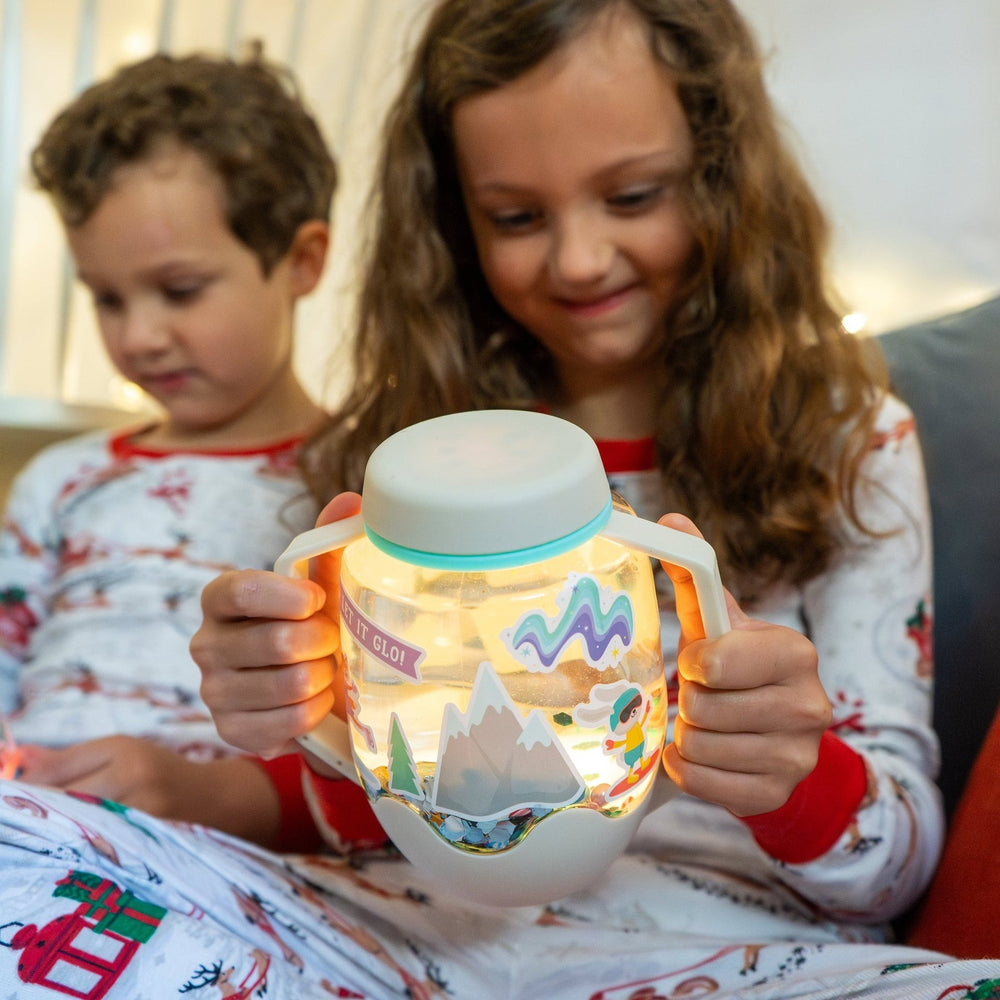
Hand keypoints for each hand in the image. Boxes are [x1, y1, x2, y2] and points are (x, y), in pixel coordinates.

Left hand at [17, 736, 280, 842]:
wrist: (219, 804)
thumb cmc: (164, 774)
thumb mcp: (122, 752)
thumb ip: (68, 760)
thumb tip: (15, 763)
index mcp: (124, 754)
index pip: (52, 776)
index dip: (24, 791)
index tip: (13, 800)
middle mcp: (134, 783)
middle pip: (60, 806)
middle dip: (39, 816)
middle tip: (32, 825)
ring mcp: (142, 819)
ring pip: (75, 831)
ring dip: (59, 835)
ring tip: (58, 837)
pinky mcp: (148, 849)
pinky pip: (98, 852)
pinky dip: (83, 853)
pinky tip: (81, 852)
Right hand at [191, 492, 359, 763]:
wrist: (314, 689)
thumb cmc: (314, 627)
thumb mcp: (322, 587)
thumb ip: (329, 546)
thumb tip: (352, 500)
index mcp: (220, 598)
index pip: (241, 590)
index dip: (287, 596)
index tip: (318, 600)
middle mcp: (205, 644)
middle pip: (277, 642)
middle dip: (321, 642)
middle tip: (332, 641)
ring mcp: (214, 692)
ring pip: (289, 684)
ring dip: (322, 677)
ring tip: (324, 669)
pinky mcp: (230, 732)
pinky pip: (290, 721)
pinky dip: (316, 710)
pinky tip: (315, 700)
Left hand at [657, 513, 831, 816]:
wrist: (779, 735)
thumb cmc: (740, 669)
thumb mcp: (722, 625)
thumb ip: (696, 578)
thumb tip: (670, 520)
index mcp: (795, 653)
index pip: (716, 661)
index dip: (696, 663)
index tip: (703, 664)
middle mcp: (809, 705)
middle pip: (701, 707)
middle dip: (691, 701)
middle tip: (707, 697)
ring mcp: (797, 756)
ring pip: (697, 745)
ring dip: (688, 735)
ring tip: (709, 724)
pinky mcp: (777, 794)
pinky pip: (701, 782)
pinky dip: (689, 768)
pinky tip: (706, 753)